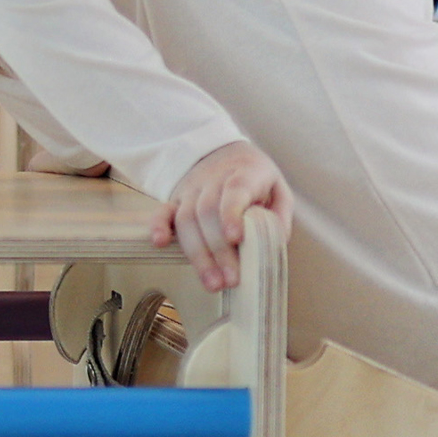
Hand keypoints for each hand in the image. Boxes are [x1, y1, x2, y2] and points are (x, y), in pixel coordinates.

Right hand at [148, 141, 290, 292]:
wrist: (225, 153)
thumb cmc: (254, 178)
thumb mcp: (277, 189)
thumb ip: (280, 215)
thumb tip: (276, 242)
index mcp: (243, 174)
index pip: (234, 191)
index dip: (232, 214)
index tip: (235, 238)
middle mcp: (213, 181)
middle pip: (207, 213)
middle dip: (218, 250)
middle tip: (230, 280)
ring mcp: (191, 190)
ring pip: (187, 219)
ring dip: (198, 254)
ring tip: (212, 283)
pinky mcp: (175, 200)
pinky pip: (162, 211)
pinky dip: (158, 226)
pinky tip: (159, 244)